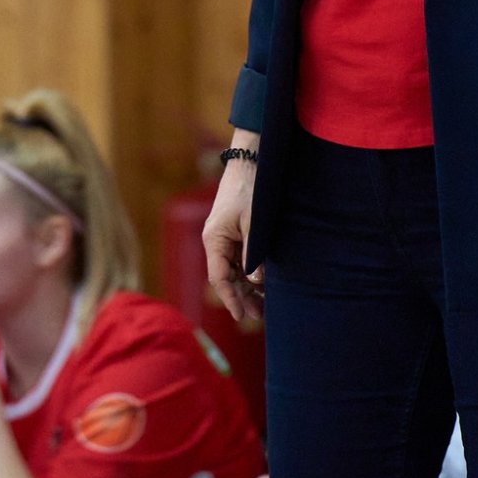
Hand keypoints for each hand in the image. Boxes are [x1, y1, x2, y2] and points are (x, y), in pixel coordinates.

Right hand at [202, 139, 261, 323]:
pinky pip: (238, 259)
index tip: (242, 316)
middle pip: (226, 277)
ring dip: (247, 287)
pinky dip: (249, 273)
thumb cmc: (250, 190)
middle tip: (259, 316)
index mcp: (214, 239)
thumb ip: (254, 255)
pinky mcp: (234, 232)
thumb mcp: (254, 224)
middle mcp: (215, 240)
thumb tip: (256, 282)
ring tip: (263, 305)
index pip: (219, 278)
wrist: (251, 161)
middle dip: (241, 297)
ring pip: (233, 270)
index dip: (230, 299)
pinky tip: (263, 284)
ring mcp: (224, 236)